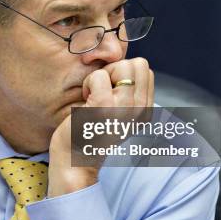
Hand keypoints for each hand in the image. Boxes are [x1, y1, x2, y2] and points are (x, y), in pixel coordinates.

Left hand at [47, 58, 153, 197]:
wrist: (74, 159)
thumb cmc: (89, 130)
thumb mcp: (118, 110)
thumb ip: (126, 90)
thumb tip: (121, 60)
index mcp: (146, 110)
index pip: (145, 70)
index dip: (123, 74)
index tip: (110, 92)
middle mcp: (140, 111)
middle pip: (138, 64)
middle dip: (115, 71)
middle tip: (101, 93)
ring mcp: (124, 109)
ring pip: (121, 65)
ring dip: (101, 77)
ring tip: (93, 98)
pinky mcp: (104, 107)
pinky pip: (100, 75)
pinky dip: (89, 83)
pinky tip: (85, 102)